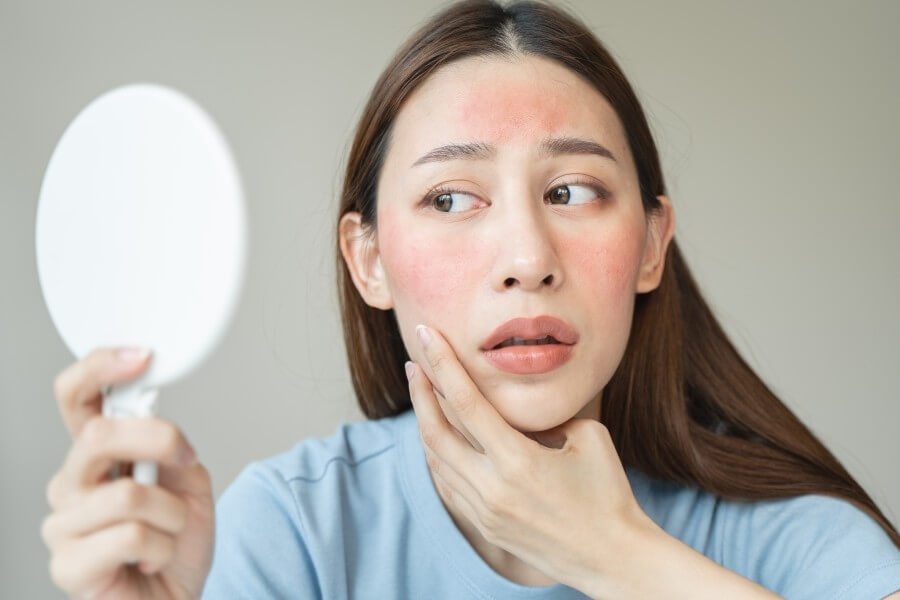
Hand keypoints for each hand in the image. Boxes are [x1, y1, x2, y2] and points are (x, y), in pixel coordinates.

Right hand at [41, 348, 214, 598]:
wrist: (176, 596)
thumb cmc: (175, 544)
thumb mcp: (190, 485)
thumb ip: (174, 452)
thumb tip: (161, 428)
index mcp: (96, 454)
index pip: (77, 398)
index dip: (100, 368)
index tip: (141, 356)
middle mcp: (71, 483)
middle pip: (97, 435)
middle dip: (157, 440)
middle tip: (184, 462)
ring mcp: (63, 524)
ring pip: (129, 494)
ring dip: (172, 515)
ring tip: (168, 533)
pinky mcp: (68, 565)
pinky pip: (131, 536)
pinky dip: (163, 546)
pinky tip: (152, 558)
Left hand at [406, 324, 652, 595]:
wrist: (612, 558)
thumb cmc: (608, 493)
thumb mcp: (587, 438)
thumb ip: (545, 418)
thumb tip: (516, 408)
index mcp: (518, 462)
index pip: (466, 403)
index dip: (442, 365)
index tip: (426, 336)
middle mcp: (492, 489)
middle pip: (436, 432)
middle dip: (420, 393)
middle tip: (414, 363)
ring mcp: (484, 512)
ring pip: (436, 460)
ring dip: (425, 424)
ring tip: (425, 395)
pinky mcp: (485, 527)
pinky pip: (446, 486)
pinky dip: (437, 457)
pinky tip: (437, 439)